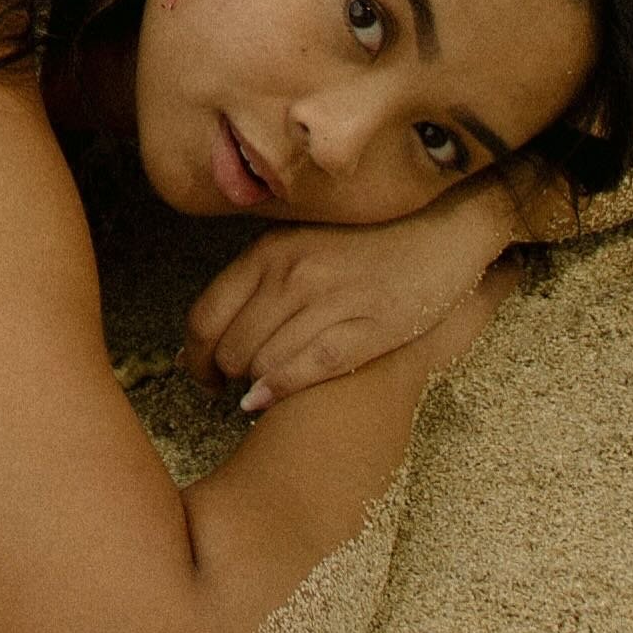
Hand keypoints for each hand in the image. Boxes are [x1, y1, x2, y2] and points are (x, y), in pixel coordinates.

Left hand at [183, 180, 515, 410]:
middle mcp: (294, 274)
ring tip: (255, 390)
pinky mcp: (368, 328)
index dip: (194, 356)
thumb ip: (250, 287)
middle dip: (221, 377)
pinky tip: (267, 401)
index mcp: (270, 251)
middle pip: (231, 347)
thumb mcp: (298, 246)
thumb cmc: (363, 242)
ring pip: (264, 364)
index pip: (206, 316)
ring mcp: (332, 301)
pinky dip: (279, 391)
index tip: (200, 372)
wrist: (442, 231)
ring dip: (251, 386)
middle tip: (227, 387)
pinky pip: (307, 370)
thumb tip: (190, 347)